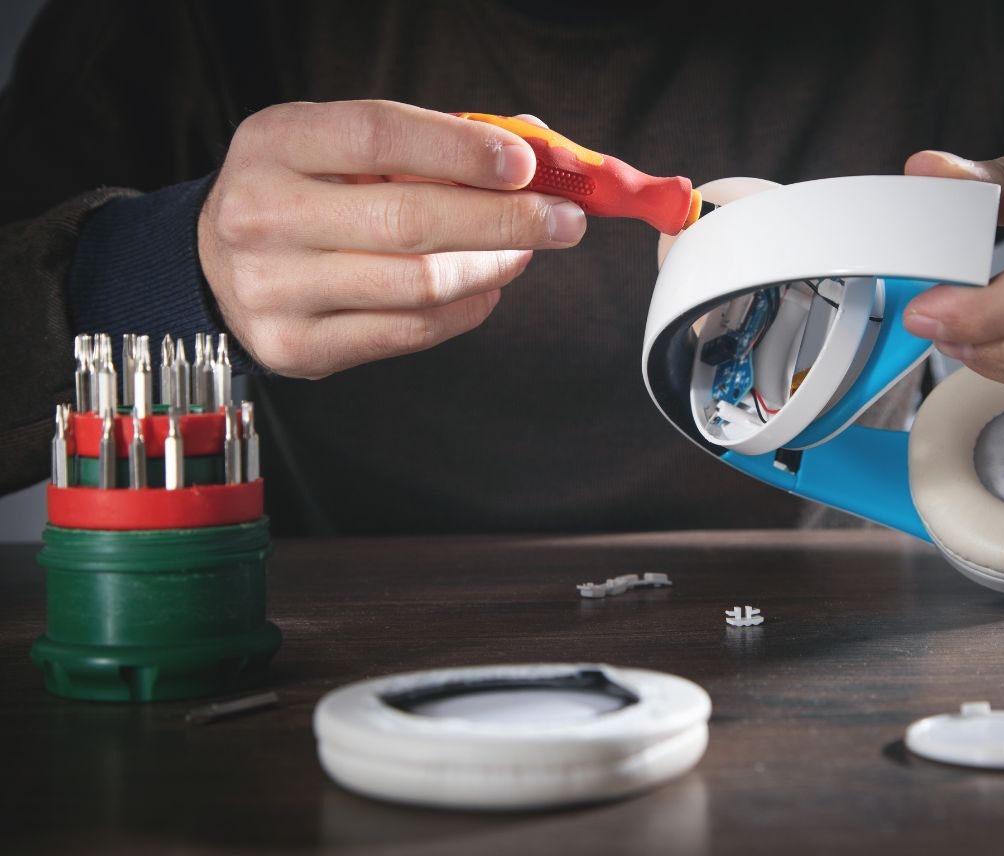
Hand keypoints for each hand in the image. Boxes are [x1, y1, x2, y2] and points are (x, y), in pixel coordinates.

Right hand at [198, 101, 585, 377]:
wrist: (214, 262)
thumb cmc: (305, 192)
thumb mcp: (343, 146)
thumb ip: (433, 142)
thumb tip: (539, 151)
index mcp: (275, 142)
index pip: (378, 135)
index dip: (461, 149)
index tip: (527, 163)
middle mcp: (262, 215)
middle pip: (410, 220)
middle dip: (507, 220)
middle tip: (566, 219)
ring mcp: (274, 290)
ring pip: (419, 284)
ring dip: (493, 267)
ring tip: (525, 251)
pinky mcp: (297, 348)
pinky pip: (409, 331)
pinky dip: (465, 310)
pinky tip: (485, 287)